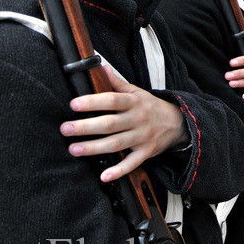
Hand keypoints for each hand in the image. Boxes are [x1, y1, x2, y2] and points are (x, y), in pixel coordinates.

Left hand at [60, 66, 187, 181]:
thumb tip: (100, 67)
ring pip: (117, 144)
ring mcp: (142, 137)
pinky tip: (104, 176)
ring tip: (74, 149)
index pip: (112, 100)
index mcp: (134, 102)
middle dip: (86, 127)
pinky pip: (132, 163)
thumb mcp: (137, 92)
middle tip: (65, 129)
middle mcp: (138, 119)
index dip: (93, 102)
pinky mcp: (146, 152)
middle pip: (110, 124)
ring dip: (94, 148)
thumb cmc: (151, 106)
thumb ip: (117, 83)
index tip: (74, 104)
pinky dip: (119, 171)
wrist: (178, 122)